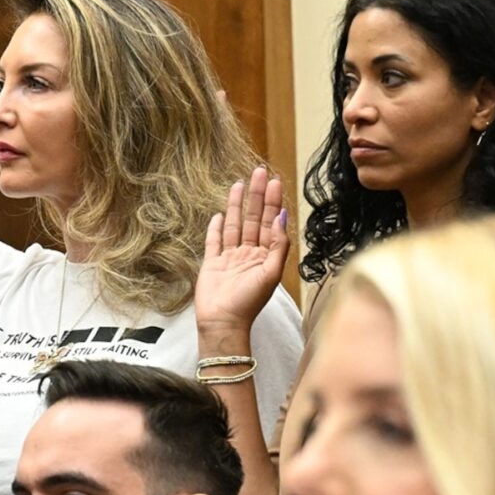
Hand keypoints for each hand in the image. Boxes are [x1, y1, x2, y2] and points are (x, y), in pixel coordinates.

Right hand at [195, 168, 288, 345]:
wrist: (222, 322)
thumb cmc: (249, 302)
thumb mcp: (270, 273)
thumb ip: (277, 245)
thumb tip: (282, 217)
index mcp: (264, 255)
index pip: (270, 222)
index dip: (273, 201)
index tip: (274, 181)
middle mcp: (248, 253)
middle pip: (253, 218)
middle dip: (257, 195)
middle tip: (259, 172)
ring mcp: (229, 258)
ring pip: (235, 225)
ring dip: (237, 205)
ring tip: (239, 184)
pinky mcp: (211, 263)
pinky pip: (214, 241)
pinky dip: (216, 228)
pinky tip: (219, 214)